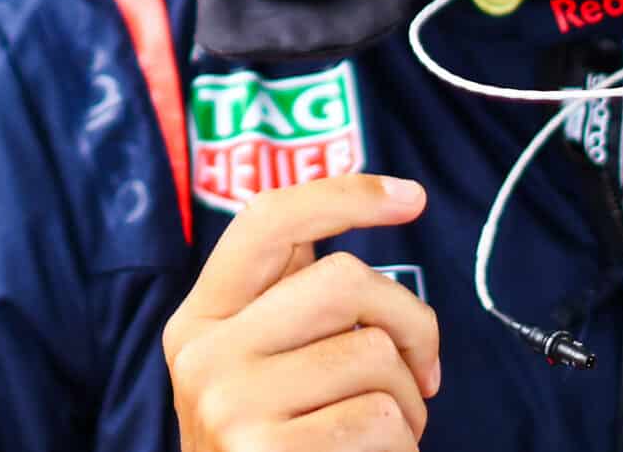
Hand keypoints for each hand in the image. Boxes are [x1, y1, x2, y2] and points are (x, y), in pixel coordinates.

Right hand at [162, 174, 440, 451]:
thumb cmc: (275, 447)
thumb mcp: (256, 368)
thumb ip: (290, 299)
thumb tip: (364, 204)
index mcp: (201, 319)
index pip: (269, 222)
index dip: (344, 195)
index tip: (411, 196)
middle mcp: (204, 355)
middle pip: (345, 280)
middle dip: (409, 321)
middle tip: (421, 369)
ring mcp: (231, 408)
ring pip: (374, 354)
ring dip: (409, 400)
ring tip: (386, 432)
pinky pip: (380, 421)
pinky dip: (402, 447)